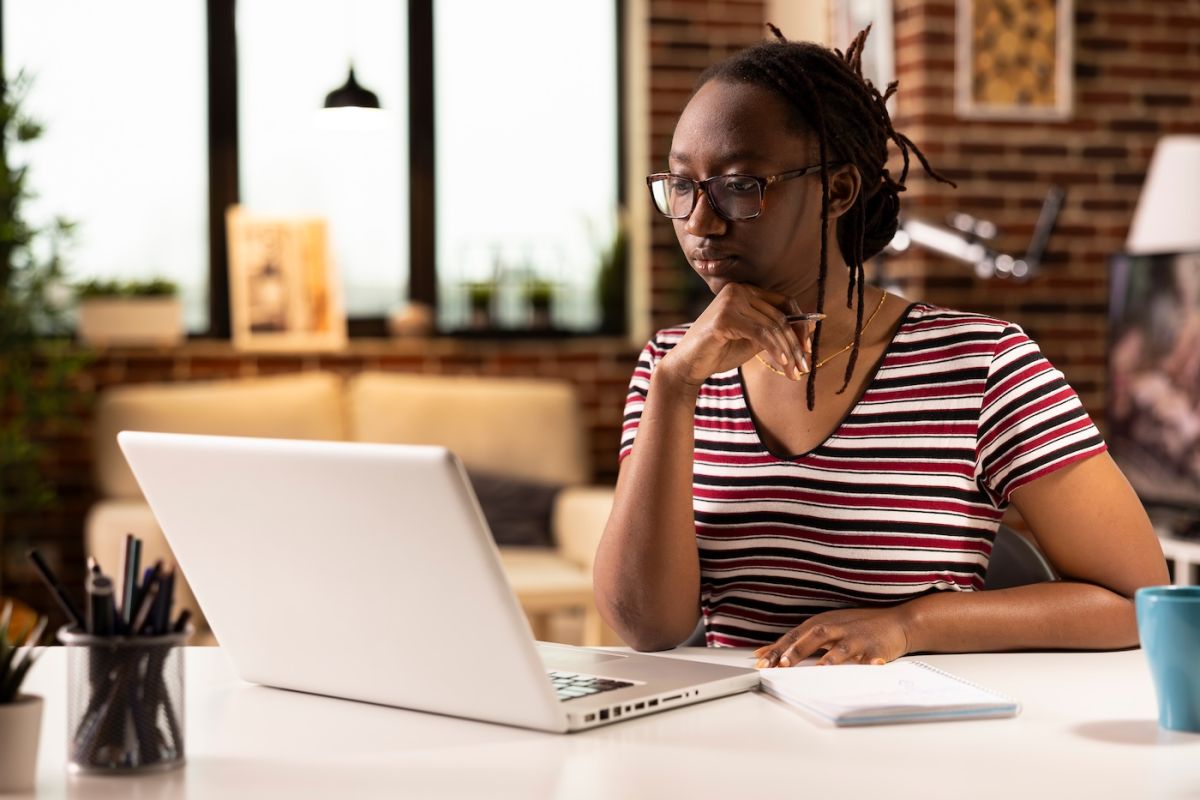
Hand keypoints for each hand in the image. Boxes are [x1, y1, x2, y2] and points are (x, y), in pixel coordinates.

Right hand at [657, 283, 815, 387]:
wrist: (688, 365)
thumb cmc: (719, 352)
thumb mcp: (754, 339)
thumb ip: (776, 331)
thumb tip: (811, 326)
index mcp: (745, 290)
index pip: (784, 301)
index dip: (801, 324)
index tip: (807, 348)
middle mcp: (738, 290)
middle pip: (780, 316)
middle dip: (796, 344)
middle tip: (804, 367)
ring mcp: (730, 301)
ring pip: (773, 326)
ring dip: (788, 352)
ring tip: (795, 372)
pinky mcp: (724, 317)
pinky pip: (761, 334)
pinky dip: (776, 350)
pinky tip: (783, 364)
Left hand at [753, 606, 911, 667]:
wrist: (896, 622)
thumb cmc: (856, 628)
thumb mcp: (825, 630)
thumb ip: (798, 642)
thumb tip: (765, 652)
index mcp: (822, 623)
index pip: (795, 636)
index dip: (778, 648)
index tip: (761, 661)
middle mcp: (838, 628)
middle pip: (814, 636)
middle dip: (797, 650)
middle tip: (782, 664)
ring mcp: (857, 638)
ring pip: (841, 647)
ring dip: (829, 658)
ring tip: (820, 669)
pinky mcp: (876, 649)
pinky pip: (870, 658)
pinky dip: (869, 663)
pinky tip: (868, 667)